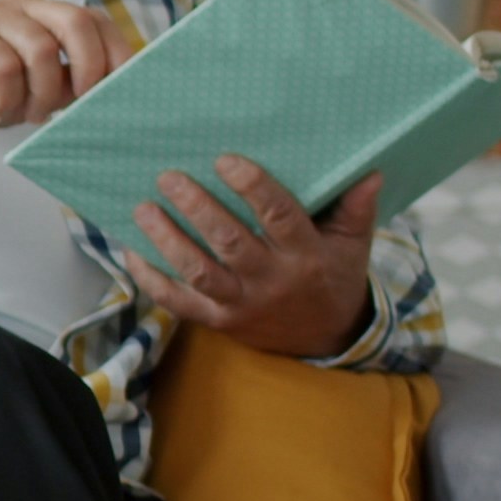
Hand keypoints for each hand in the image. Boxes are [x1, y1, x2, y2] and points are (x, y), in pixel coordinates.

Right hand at [0, 0, 131, 132]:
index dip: (116, 50)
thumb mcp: (40, 91)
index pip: (94, 18)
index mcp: (45, 15)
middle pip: (75, 21)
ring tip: (27, 115)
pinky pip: (2, 66)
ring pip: (40, 49)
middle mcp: (22, 7)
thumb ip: (71, 83)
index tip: (119, 88)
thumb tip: (115, 93)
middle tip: (79, 101)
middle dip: (88, 66)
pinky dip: (6, 97)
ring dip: (41, 93)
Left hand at [127, 159, 379, 359]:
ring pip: (198, 271)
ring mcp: (241, 303)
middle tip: (169, 177)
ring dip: (166, 240)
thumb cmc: (334, 277)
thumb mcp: (353, 245)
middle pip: (229, 242)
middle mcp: (271, 280)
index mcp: (305, 255)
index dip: (253, 187)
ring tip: (143, 208)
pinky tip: (131, 251)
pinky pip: (178, 302)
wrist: (325, 339)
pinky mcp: (218, 320)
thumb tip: (368, 169)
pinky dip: (152, 278)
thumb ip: (355, 208)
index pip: (279, 216)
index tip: (226, 160)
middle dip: (197, 208)